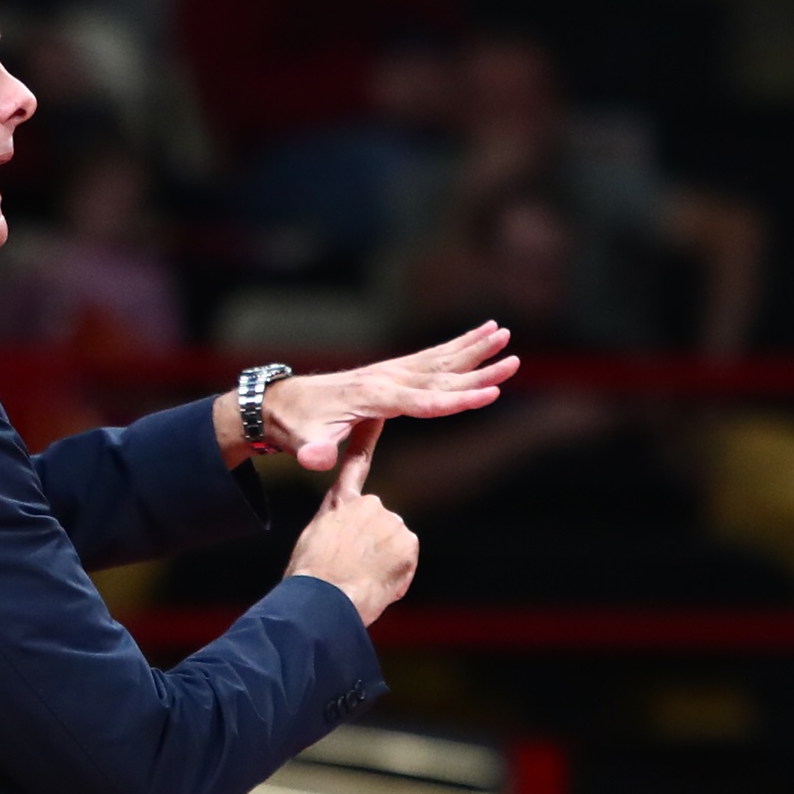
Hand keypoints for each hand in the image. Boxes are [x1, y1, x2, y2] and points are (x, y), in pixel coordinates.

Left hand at [264, 321, 518, 470]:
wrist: (279, 403)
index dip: (459, 400)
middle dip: (479, 368)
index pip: (424, 400)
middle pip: (441, 374)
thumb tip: (315, 461)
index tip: (492, 393)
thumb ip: (312, 452)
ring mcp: (387, 372)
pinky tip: (478, 334)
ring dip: (472, 347)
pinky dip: (455, 347)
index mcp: (373, 397)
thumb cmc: (295, 427)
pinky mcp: (388, 372)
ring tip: (503, 332)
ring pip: (438, 359)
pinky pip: (428, 358)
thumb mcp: (301, 442)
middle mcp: (385, 378)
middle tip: (514, 358)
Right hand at [286, 420, 415, 625]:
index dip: (365, 439)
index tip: (375, 417)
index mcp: (339, 504)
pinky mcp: (406, 538)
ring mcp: (389, 520)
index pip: (355, 465)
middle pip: (381, 522)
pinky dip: (398, 571)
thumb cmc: (312, 576)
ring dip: (386, 559)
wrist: (324, 594)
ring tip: (363, 576)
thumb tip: (350, 542)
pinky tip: (378, 580)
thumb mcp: (316, 542)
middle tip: (355, 566)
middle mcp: (367, 504)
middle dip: (376, 543)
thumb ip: (337, 530)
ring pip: (395, 542)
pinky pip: (407, 557)